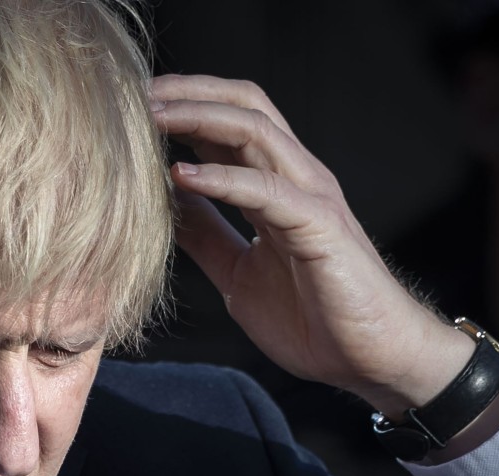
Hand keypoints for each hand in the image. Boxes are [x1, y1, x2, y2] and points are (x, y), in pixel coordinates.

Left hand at [149, 74, 473, 415]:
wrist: (371, 360)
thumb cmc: (313, 319)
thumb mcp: (237, 274)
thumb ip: (207, 237)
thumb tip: (166, 207)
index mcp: (275, 186)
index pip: (227, 123)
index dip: (181, 108)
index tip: (128, 110)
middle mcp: (295, 179)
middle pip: (242, 106)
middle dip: (187, 92)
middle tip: (134, 95)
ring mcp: (311, 197)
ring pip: (255, 131)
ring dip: (198, 118)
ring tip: (151, 118)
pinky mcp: (320, 226)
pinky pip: (267, 191)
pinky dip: (222, 179)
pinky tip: (181, 175)